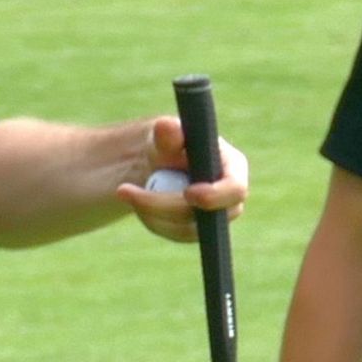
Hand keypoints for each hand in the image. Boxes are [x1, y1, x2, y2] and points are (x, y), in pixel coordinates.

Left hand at [118, 115, 248, 240]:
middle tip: (125, 191)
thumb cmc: (170, 142)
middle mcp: (230, 197)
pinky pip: (174, 233)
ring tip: (126, 191)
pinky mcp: (198, 230)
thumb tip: (166, 127)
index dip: (215, 196)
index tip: (188, 193)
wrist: (161, 160)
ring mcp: (215, 217)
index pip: (236, 189)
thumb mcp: (166, 135)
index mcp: (234, 168)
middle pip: (205, 214)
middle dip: (164, 204)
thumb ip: (169, 133)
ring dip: (153, 212)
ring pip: (186, 229)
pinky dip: (152, 220)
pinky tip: (137, 202)